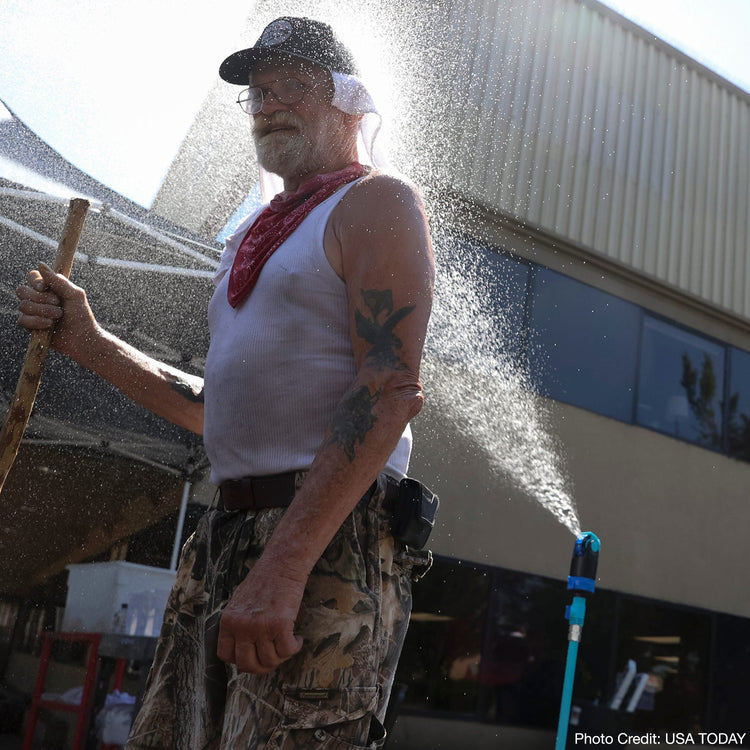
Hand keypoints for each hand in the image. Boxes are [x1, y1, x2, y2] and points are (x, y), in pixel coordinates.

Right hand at [16, 262, 98, 359]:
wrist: (82, 338)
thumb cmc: (81, 315)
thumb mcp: (74, 295)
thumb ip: (58, 280)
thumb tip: (40, 264)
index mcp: (48, 288)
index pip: (31, 277)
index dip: (34, 281)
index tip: (45, 287)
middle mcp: (37, 298)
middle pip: (22, 290)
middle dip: (40, 298)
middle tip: (58, 305)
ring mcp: (32, 312)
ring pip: (23, 306)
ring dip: (42, 311)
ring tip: (58, 316)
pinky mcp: (30, 326)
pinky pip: (22, 320)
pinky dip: (37, 322)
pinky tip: (49, 325)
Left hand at [217, 558, 304, 673]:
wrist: (282, 564)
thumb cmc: (264, 580)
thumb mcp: (240, 602)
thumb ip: (238, 625)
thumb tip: (242, 651)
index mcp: (228, 621)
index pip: (226, 656)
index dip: (241, 661)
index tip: (254, 656)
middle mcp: (241, 627)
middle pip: (248, 665)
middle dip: (262, 667)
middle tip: (273, 658)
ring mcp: (260, 627)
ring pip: (270, 661)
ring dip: (282, 656)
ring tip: (288, 643)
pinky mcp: (280, 625)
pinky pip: (287, 651)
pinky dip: (295, 647)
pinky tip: (298, 637)